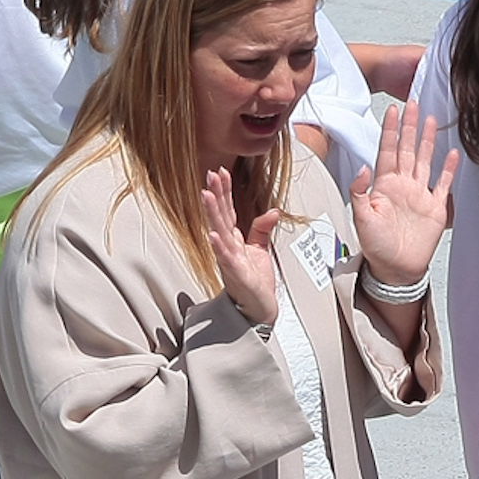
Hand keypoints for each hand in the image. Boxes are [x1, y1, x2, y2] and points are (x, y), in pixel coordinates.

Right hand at [202, 167, 280, 326]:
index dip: (224, 191)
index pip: (228, 210)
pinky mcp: (236, 274)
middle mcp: (229, 246)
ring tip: (206, 195)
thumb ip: (262, 229)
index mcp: (234, 239)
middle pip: (221, 215)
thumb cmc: (256, 280)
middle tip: (210, 174)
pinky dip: (219, 247)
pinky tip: (213, 235)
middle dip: (216, 195)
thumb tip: (272, 211)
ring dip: (212, 213)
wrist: (259, 307)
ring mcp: (230, 259)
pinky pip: (225, 258)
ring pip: (220, 231)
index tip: (221, 171)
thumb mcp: (260, 249)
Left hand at [351, 96, 457, 286]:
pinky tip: (452, 154)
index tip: (392, 109)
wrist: (396, 269)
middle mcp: (403, 185)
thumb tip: (363, 167)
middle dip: (410, 126)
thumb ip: (360, 191)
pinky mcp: (436, 208)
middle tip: (413, 103)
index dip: (390, 130)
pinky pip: (443, 184)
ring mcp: (420, 195)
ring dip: (429, 141)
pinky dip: (448, 169)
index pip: (387, 150)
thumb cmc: (376, 246)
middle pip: (408, 149)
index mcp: (384, 185)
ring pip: (426, 161)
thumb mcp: (361, 217)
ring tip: (432, 120)